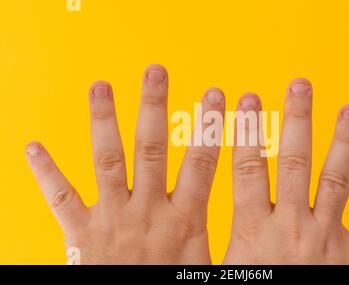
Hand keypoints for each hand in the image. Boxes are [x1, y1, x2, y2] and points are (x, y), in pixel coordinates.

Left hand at [26, 65, 224, 263]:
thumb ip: (214, 238)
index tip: (213, 95)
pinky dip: (46, 171)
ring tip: (101, 87)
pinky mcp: (81, 231)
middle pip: (151, 149)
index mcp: (182, 220)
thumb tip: (243, 231)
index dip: (209, 127)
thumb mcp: (202, 266)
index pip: (201, 163)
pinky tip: (33, 146)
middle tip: (155, 72)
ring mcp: (111, 218)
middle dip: (154, 107)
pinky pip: (60, 197)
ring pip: (108, 160)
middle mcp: (146, 212)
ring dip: (104, 121)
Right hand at [223, 79, 348, 263]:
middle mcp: (293, 227)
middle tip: (300, 87)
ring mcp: (327, 238)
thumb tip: (183, 241)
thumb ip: (209, 249)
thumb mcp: (225, 273)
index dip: (244, 132)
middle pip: (294, 162)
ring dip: (345, 143)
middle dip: (296, 121)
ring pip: (336, 180)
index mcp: (256, 230)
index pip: (246, 169)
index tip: (245, 101)